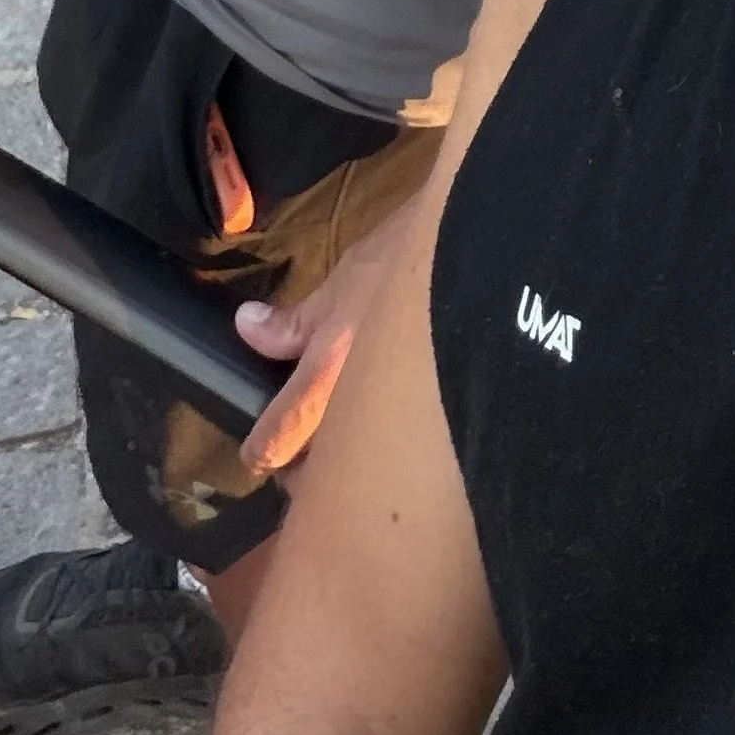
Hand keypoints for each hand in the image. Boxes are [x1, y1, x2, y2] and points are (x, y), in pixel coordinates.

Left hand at [231, 199, 416, 478]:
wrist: (487, 257)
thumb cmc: (409, 258)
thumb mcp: (345, 281)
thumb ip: (296, 320)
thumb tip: (247, 329)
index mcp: (324, 380)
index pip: (276, 443)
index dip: (260, 452)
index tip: (259, 451)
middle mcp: (355, 413)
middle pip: (315, 478)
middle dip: (306, 472)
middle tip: (305, 452)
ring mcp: (394, 424)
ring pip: (354, 472)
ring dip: (345, 465)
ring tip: (347, 445)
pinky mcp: (433, 421)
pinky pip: (393, 454)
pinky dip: (384, 451)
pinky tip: (392, 431)